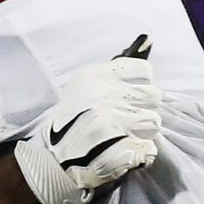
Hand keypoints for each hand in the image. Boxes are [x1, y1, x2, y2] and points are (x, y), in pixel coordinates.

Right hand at [13, 36, 157, 203]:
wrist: (49, 164)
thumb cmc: (73, 122)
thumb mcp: (87, 87)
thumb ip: (118, 68)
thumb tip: (149, 38)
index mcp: (93, 77)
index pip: (145, 71)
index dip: (137, 87)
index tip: (122, 99)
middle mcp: (100, 97)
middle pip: (153, 96)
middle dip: (140, 110)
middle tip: (119, 122)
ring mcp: (108, 124)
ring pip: (153, 122)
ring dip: (140, 132)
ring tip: (118, 138)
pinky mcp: (116, 151)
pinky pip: (149, 148)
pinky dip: (140, 153)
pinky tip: (121, 153)